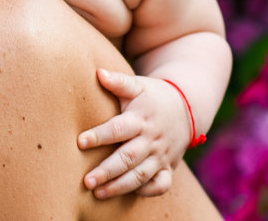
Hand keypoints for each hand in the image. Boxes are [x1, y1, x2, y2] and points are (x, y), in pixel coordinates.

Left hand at [77, 69, 189, 198]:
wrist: (187, 106)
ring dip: (120, 186)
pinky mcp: (168, 167)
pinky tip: (128, 194)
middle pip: (128, 158)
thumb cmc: (153, 96)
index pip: (119, 129)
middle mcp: (151, 139)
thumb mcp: (138, 85)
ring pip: (141, 175)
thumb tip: (98, 73)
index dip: (100, 136)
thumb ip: (119, 82)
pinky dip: (147, 191)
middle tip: (87, 181)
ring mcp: (160, 155)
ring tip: (98, 194)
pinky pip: (160, 185)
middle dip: (107, 171)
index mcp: (141, 119)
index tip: (80, 142)